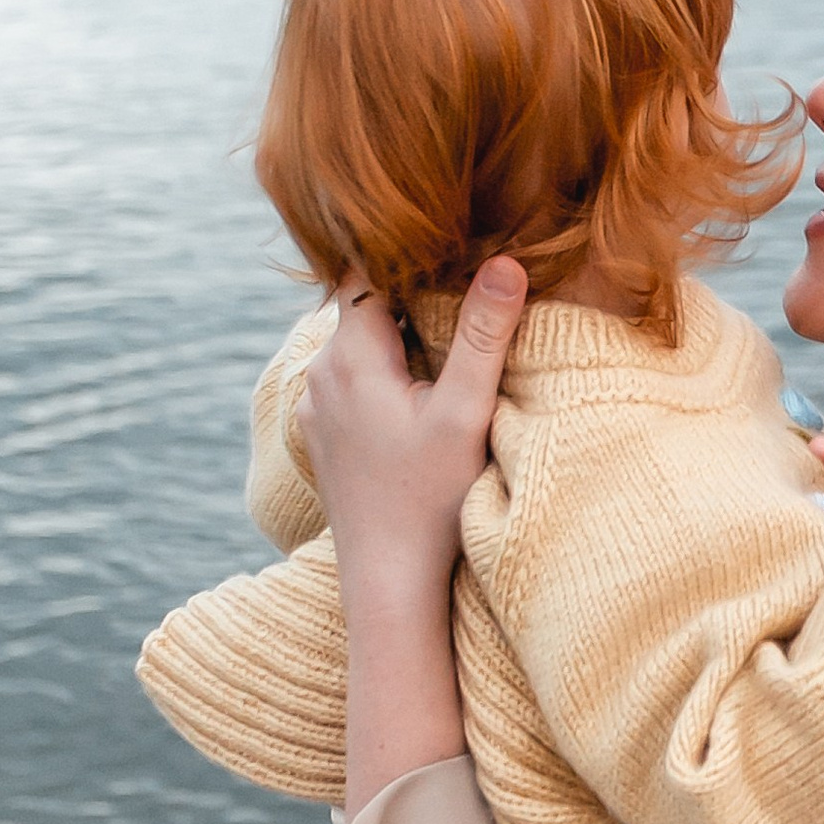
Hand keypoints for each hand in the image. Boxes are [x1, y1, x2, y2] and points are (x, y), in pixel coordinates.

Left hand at [298, 258, 527, 809]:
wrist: (388, 586)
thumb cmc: (429, 502)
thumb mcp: (464, 413)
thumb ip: (482, 334)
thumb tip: (505, 261)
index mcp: (348, 357)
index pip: (369, 268)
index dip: (413, 249)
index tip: (456, 237)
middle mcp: (320, 375)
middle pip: (363, 302)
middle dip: (411, 287)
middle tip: (465, 272)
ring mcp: (319, 408)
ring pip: (358, 341)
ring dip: (400, 329)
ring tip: (452, 323)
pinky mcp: (328, 437)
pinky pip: (355, 377)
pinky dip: (388, 366)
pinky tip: (426, 382)